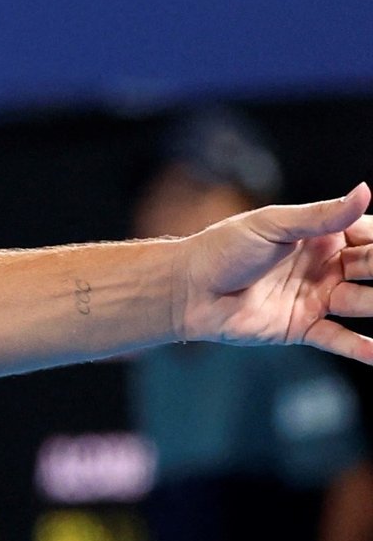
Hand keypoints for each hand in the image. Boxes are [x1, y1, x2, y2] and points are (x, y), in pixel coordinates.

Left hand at [181, 182, 372, 357]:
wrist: (187, 288)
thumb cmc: (223, 248)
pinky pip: (341, 339)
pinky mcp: (303, 327)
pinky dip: (363, 349)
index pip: (371, 236)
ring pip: (365, 304)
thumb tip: (365, 191)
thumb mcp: (273, 225)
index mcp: (320, 235)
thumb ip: (321, 215)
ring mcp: (317, 298)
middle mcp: (325, 266)